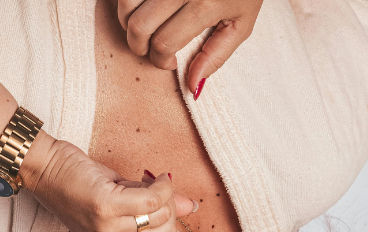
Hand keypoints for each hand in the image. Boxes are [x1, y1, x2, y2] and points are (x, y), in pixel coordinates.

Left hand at [22, 131, 195, 231]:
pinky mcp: (107, 209)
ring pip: (162, 215)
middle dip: (166, 208)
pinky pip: (154, 199)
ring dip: (161, 193)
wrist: (45, 167)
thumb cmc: (82, 185)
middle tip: (146, 192)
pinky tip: (153, 178)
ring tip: (138, 184)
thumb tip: (192, 205)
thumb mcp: (121, 203)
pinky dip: (159, 185)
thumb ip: (155, 208)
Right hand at [116, 0, 263, 95]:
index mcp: (205, 4)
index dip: (160, 60)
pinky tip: (141, 8)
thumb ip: (216, 56)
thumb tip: (192, 87)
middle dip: (138, 46)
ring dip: (127, 21)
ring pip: (125, 2)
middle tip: (148, 49)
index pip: (164, 42)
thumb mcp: (241, 23)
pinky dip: (128, 2)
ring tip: (142, 27)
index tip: (168, 62)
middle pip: (139, 25)